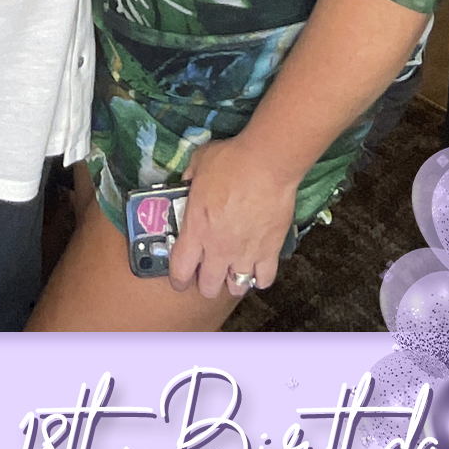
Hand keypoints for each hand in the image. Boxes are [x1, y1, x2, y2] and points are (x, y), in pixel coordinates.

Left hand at [167, 135, 296, 300]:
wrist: (267, 163)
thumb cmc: (231, 160)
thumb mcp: (198, 163)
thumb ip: (189, 178)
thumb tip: (186, 181)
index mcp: (196, 229)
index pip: (180, 270)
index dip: (178, 279)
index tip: (180, 278)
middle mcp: (219, 248)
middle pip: (209, 287)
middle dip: (206, 282)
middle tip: (209, 270)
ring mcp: (245, 254)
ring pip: (236, 288)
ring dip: (233, 280)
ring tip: (234, 268)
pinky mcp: (270, 252)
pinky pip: (264, 280)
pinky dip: (260, 276)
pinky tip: (257, 265)